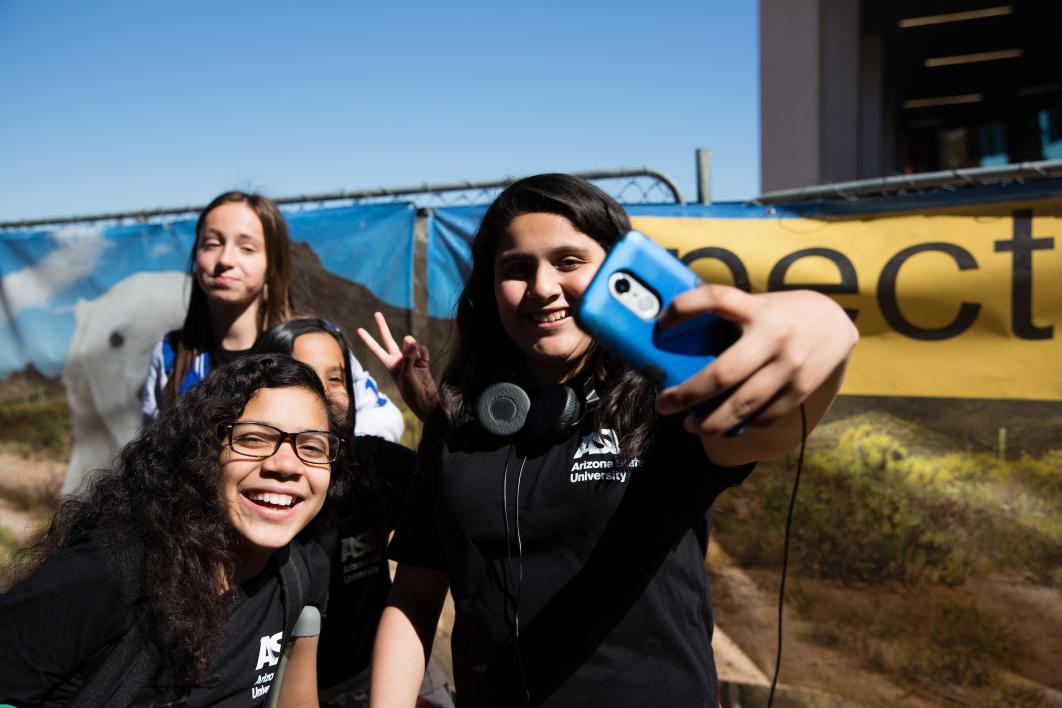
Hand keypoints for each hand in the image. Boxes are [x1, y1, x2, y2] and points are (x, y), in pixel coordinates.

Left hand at [357, 312, 439, 421]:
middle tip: (376, 313)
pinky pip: (422, 349)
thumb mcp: (406, 374)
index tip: (359, 330)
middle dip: (382, 327)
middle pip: (388, 339)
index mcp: (389, 363)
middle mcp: (397, 359)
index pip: (376, 349)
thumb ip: (408, 356)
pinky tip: (425, 362)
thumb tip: (411, 340)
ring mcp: (410, 358)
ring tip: (418, 361)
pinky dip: (424, 354)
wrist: (425, 399)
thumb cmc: (411, 390)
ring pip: (410, 343)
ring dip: (415, 349)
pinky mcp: (421, 360)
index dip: (368, 339)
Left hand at [655, 285, 856, 458]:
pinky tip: (724, 424)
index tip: (662, 323)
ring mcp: (790, 368)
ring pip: (743, 405)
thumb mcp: (757, 305)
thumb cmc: (782, 315)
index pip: (717, 298)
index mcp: (759, 309)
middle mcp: (776, 338)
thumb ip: (727, 318)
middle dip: (687, 395)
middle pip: (723, 374)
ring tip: (689, 425)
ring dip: (710, 422)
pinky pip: (763, 416)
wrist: (835, 324)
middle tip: (664, 405)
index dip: (686, 307)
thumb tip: (677, 338)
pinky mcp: (800, 391)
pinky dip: (740, 424)